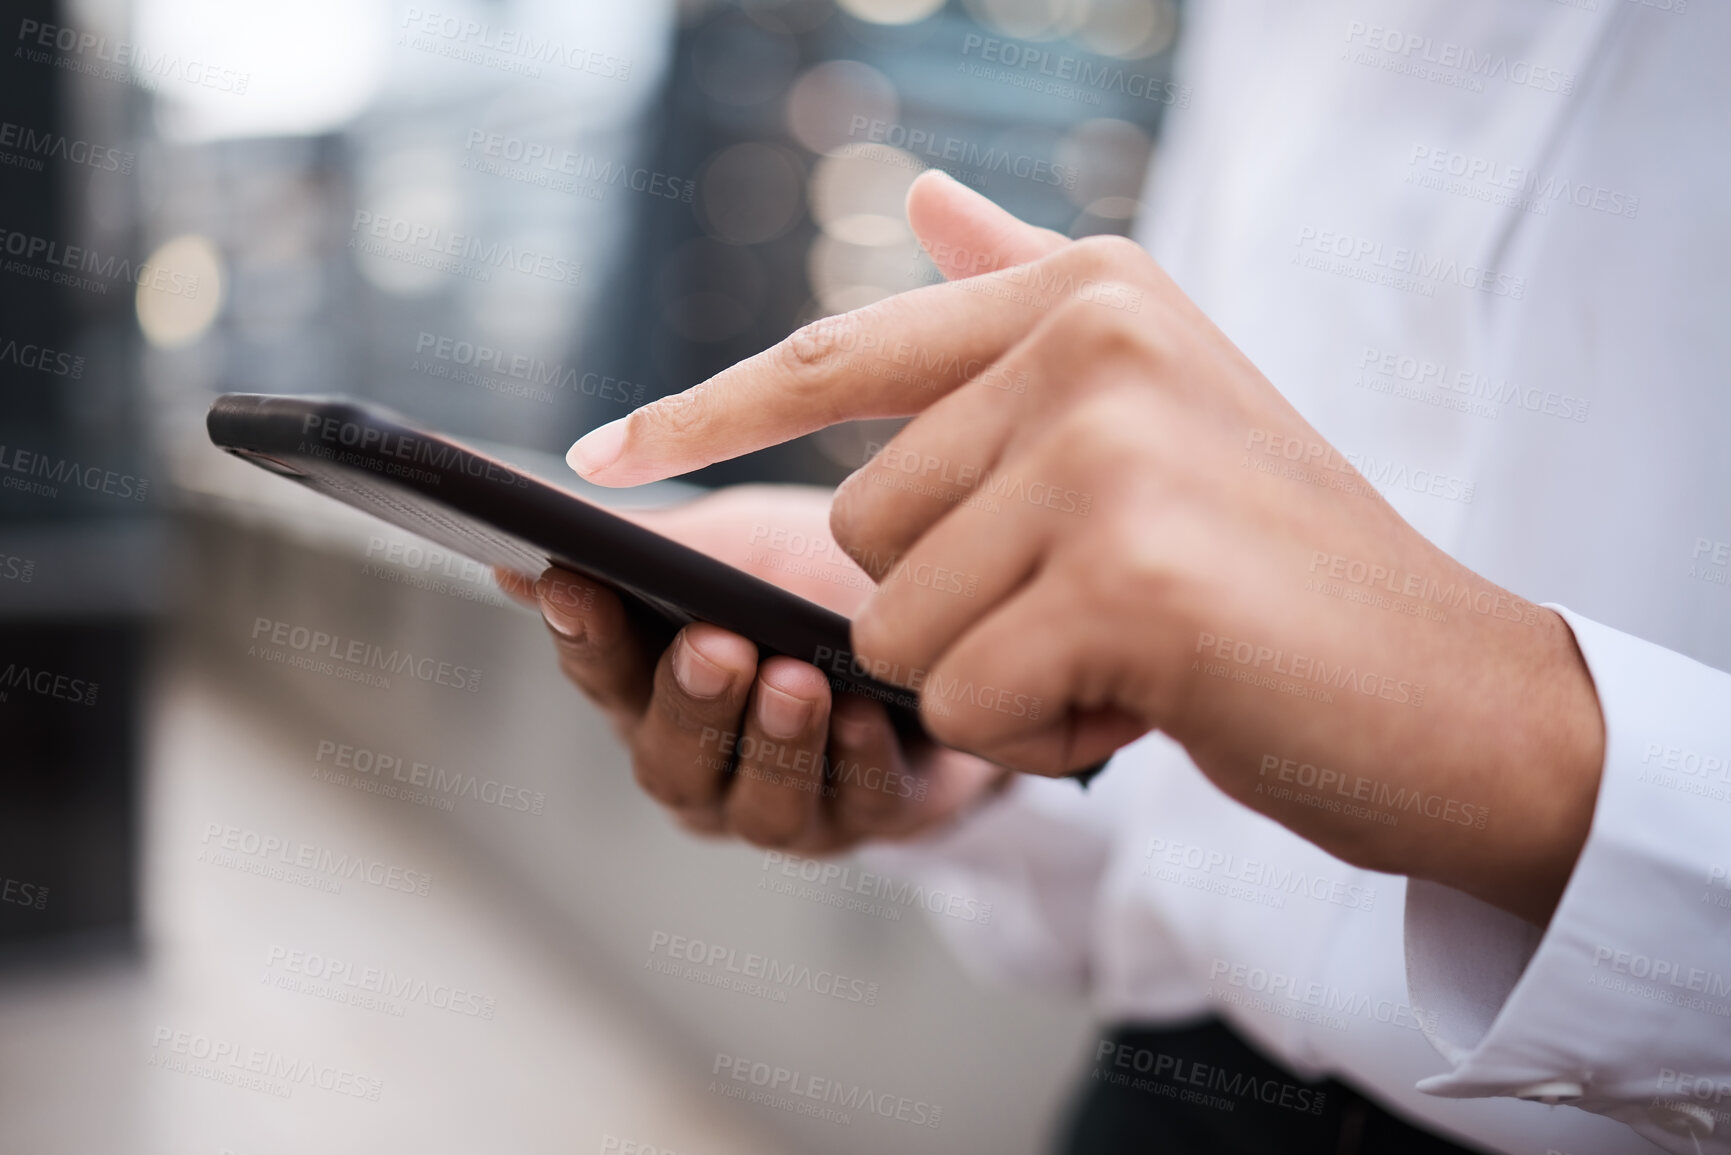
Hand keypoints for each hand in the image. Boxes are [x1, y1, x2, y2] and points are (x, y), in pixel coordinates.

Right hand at [498, 484, 1009, 853]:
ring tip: (794, 681)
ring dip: (776, 742)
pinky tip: (866, 715)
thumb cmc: (814, 583)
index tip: (571, 580)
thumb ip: (644, 554)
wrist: (948, 617)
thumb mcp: (734, 549)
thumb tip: (517, 556)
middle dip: (691, 703)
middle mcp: (708, 769)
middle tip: (713, 644)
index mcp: (653, 695)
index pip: (600, 674)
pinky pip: (864, 805)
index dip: (583, 635)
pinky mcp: (878, 816)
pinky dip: (860, 762)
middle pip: (673, 760)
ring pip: (763, 805)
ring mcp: (790, 807)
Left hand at [561, 171, 1604, 924]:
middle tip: (1098, 611)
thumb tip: (913, 190)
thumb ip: (1020, 296)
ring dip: (996, 678)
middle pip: (856, 530)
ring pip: (894, 627)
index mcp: (1083, 293)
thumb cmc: (1279, 564)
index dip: (704, 412)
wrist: (1452, 689)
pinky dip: (1038, 739)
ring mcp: (1106, 452)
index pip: (834, 354)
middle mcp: (1088, 342)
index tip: (597, 455)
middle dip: (954, 609)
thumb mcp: (1155, 403)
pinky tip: (1147, 706)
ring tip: (1128, 656)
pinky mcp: (1124, 576)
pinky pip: (962, 703)